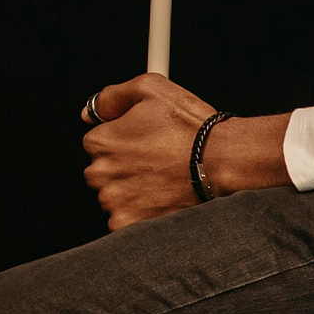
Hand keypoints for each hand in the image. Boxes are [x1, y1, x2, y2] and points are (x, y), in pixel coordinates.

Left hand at [80, 75, 288, 229]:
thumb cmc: (191, 128)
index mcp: (100, 142)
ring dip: (131, 190)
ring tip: (162, 180)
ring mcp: (114, 201)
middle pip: (102, 171)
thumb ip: (112, 96)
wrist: (223, 162)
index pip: (97, 142)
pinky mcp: (129, 224)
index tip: (144, 143)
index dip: (122, 141)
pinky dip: (139, 212)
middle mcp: (101, 173)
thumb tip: (90, 110)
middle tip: (155, 162)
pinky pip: (124, 219)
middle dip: (123, 167)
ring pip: (113, 195)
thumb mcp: (150, 88)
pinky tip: (161, 198)